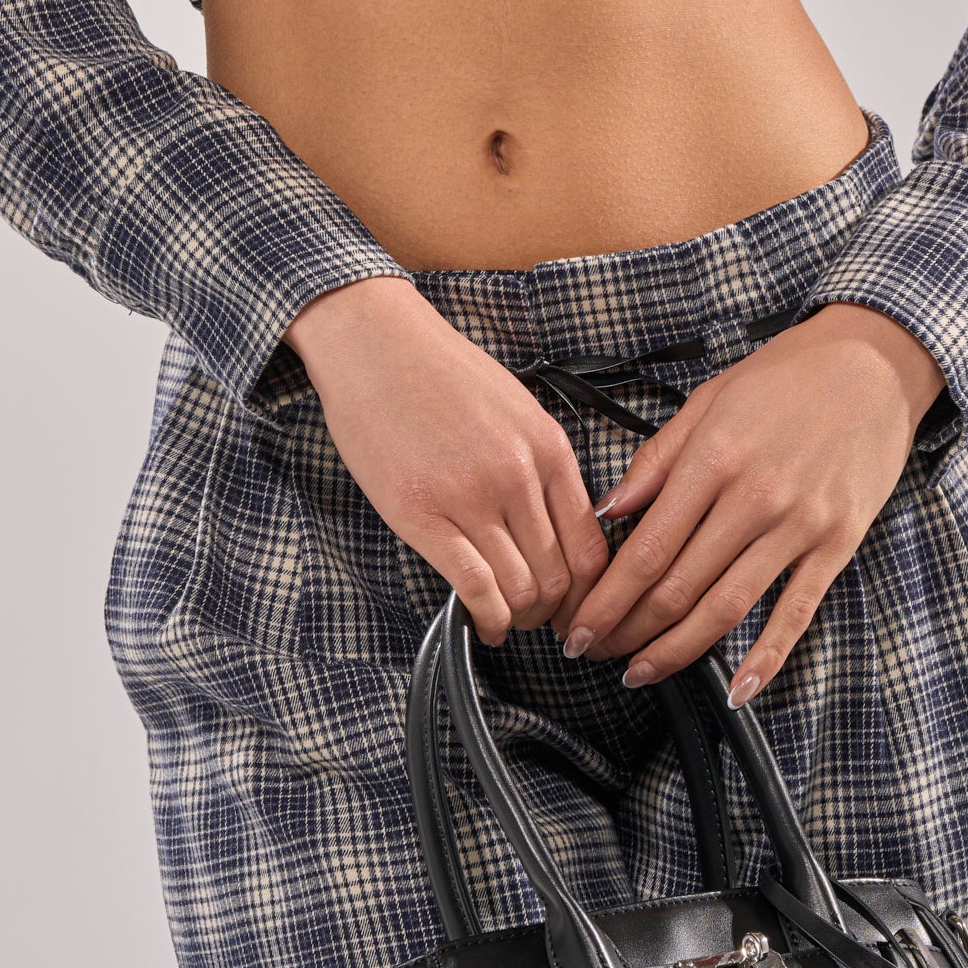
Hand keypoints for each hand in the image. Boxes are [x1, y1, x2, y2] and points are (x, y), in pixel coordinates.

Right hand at [286, 278, 610, 644]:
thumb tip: (561, 528)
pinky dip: (485, 619)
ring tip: (506, 619)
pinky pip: (474, 587)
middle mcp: (519, 475)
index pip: (591, 545)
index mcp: (549, 447)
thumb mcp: (516, 408)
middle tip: (540, 622)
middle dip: (553, 612)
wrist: (377, 343)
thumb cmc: (440, 372)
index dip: (590, 592)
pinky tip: (481, 625)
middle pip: (559, 576)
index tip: (578, 606)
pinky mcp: (422, 515)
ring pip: (520, 589)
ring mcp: (472, 496)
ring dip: (518, 619)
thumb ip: (543, 465)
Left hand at [553, 305, 946, 701]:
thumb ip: (656, 460)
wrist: (874, 364)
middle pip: (678, 587)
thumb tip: (607, 511)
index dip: (607, 599)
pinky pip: (797, 612)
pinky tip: (737, 688)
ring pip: (727, 608)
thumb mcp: (708, 400)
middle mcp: (754, 497)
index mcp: (714, 458)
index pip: (647, 549)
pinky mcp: (838, 543)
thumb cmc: (787, 376)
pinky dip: (766, 658)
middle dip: (628, 630)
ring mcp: (799, 525)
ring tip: (640, 672)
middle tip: (596, 652)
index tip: (578, 627)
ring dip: (676, 650)